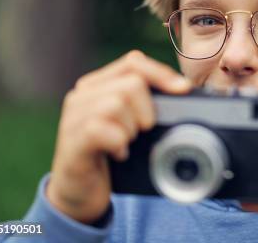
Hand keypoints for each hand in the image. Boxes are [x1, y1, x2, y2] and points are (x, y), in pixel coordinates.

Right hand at [46, 50, 190, 223]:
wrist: (81, 194)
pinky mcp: (71, 141)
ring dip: (132, 128)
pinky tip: (119, 153)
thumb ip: (147, 103)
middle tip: (143, 131)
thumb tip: (186, 91)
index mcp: (99, 84)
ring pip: (117, 104)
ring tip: (127, 142)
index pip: (133, 62)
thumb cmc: (112, 155)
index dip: (162, 74)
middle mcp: (82, 95)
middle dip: (148, 110)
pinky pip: (100, 129)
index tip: (184, 90)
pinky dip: (118, 143)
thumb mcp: (131, 123)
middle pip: (131, 83)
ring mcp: (73, 117)